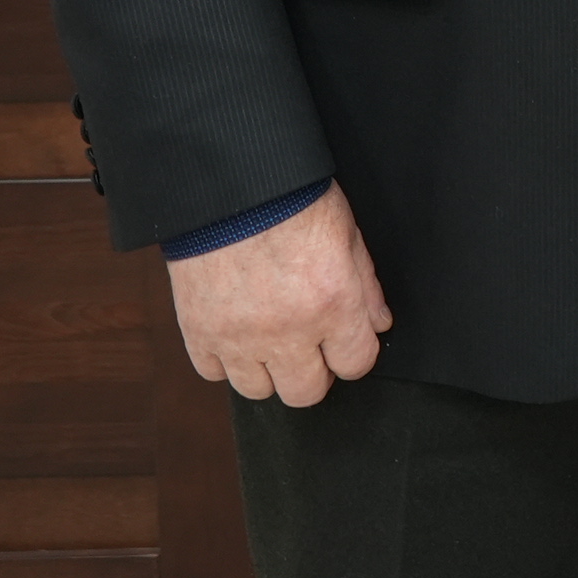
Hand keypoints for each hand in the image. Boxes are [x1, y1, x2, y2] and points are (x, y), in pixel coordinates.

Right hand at [166, 182, 391, 406]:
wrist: (231, 185)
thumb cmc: (295, 201)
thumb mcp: (348, 234)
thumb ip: (366, 286)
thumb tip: (378, 324)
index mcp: (332, 304)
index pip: (355, 365)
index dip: (355, 354)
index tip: (347, 342)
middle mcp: (286, 331)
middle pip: (305, 393)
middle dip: (315, 373)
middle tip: (312, 347)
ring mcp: (238, 337)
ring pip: (258, 391)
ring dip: (269, 370)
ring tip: (273, 339)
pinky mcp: (198, 332)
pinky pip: (213, 373)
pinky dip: (226, 359)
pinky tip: (238, 333)